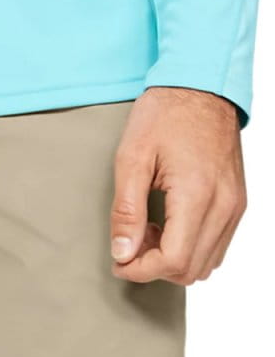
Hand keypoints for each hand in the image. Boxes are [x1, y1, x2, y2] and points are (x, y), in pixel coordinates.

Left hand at [111, 87, 246, 284]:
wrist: (200, 86)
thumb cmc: (164, 115)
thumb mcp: (131, 159)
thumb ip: (126, 211)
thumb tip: (122, 253)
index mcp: (197, 194)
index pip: (174, 260)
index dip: (141, 270)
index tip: (119, 262)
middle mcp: (224, 204)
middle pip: (191, 270)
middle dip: (155, 267)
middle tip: (129, 243)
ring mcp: (235, 204)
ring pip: (207, 263)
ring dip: (173, 259)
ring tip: (147, 231)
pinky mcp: (237, 201)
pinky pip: (217, 244)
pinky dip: (190, 247)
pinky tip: (167, 225)